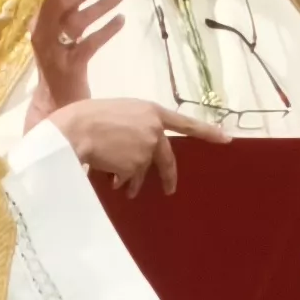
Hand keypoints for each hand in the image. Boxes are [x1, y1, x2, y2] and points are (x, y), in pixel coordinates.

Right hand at [30, 0, 122, 110]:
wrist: (55, 108)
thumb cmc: (61, 65)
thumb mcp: (60, 31)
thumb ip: (65, 2)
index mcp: (39, 24)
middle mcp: (42, 36)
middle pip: (62, 3)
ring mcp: (54, 53)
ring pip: (76, 22)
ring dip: (100, 5)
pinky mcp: (69, 69)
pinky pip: (89, 44)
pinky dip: (106, 31)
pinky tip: (121, 20)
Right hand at [50, 97, 219, 194]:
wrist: (74, 130)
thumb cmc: (88, 117)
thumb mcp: (119, 111)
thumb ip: (136, 125)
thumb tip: (138, 148)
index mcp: (151, 111)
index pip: (186, 123)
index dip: (207, 131)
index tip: (226, 139)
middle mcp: (154, 130)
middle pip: (168, 158)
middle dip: (168, 176)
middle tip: (171, 188)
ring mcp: (147, 149)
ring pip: (143, 172)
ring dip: (132, 181)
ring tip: (121, 186)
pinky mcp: (136, 166)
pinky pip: (129, 179)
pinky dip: (120, 182)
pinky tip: (108, 178)